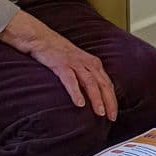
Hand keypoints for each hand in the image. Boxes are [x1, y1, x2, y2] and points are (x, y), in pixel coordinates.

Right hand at [0, 11, 117, 118]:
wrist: (41, 38)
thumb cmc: (59, 54)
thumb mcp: (78, 64)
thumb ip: (87, 76)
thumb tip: (93, 96)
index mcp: (93, 64)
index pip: (107, 84)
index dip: (112, 100)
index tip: (114, 115)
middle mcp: (87, 63)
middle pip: (103, 84)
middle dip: (109, 102)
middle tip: (112, 117)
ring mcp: (75, 63)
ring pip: (90, 82)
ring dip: (96, 98)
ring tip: (100, 113)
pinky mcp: (61, 64)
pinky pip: (70, 80)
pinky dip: (76, 92)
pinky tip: (79, 103)